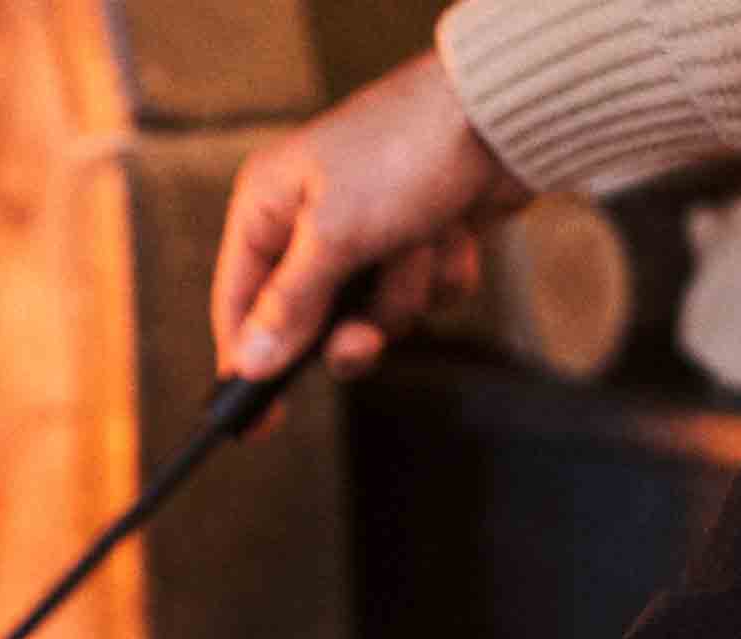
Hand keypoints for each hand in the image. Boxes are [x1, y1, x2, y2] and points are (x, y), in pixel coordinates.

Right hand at [213, 52, 531, 381]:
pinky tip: (453, 231)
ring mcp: (369, 229)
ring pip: (377, 312)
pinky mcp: (419, 237)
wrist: (503, 113)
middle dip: (353, 326)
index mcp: (268, 206)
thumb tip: (248, 363)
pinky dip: (443, 272)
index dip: (245, 362)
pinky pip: (423, 293)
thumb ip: (289, 305)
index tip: (256, 422)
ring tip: (422, 241)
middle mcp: (311, 219)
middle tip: (369, 336)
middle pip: (311, 320)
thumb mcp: (333, 235)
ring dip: (408, 290)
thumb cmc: (405, 151)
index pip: (237, 302)